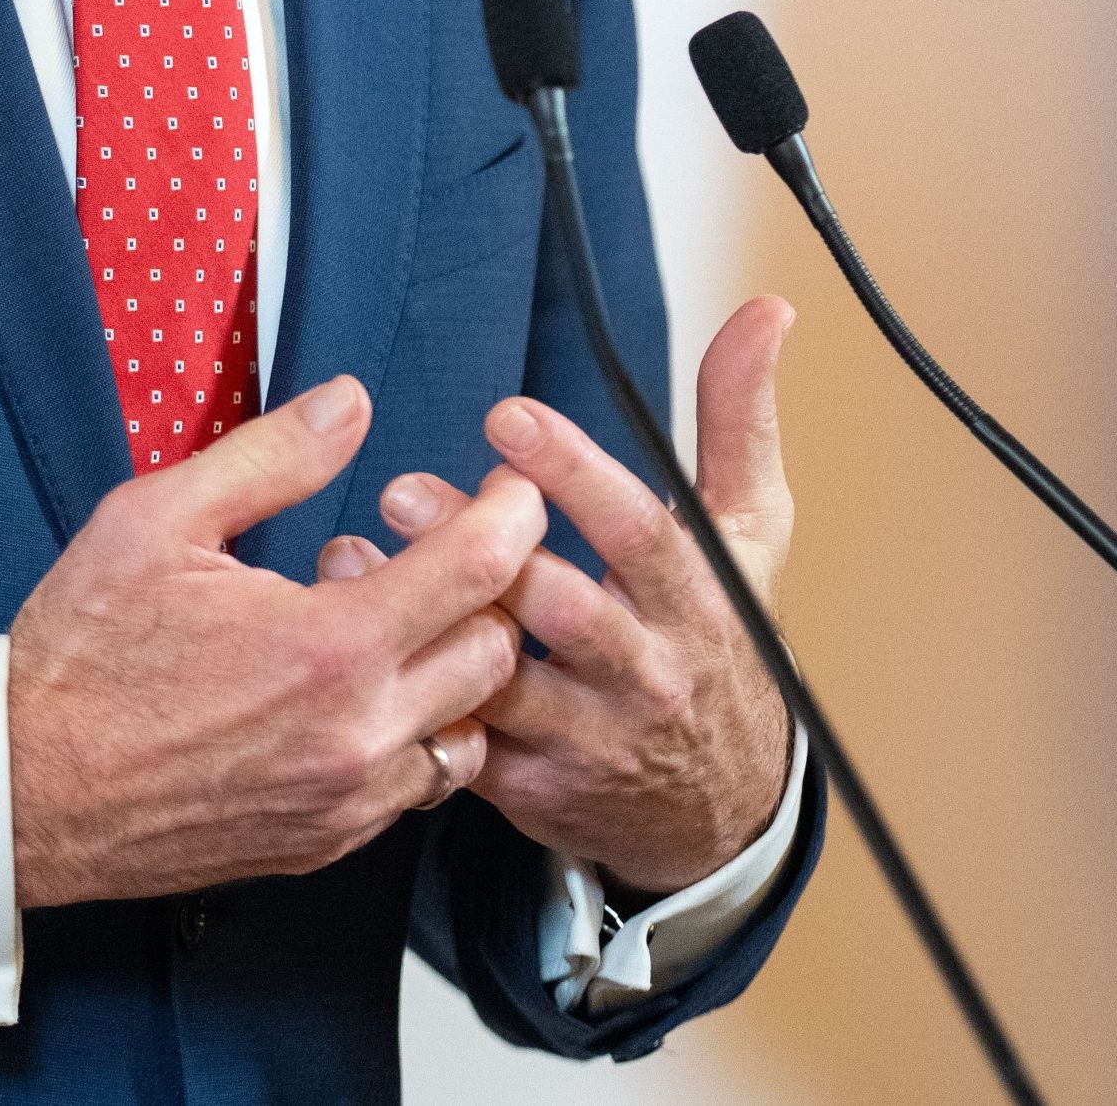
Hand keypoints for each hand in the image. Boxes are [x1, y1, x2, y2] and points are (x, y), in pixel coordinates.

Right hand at [5, 374, 547, 906]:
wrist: (25, 788)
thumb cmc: (81, 655)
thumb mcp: (158, 519)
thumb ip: (271, 457)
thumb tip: (349, 403)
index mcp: (328, 645)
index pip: (481, 568)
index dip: (513, 512)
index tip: (510, 486)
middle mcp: (357, 733)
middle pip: (497, 652)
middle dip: (487, 590)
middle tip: (437, 550)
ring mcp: (347, 800)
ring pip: (470, 729)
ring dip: (455, 671)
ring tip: (393, 626)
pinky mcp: (327, 843)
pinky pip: (418, 787)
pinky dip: (415, 734)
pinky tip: (357, 693)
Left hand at [320, 298, 796, 895]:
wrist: (724, 807)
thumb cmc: (724, 640)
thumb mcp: (750, 531)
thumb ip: (739, 416)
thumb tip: (766, 309)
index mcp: (693, 597)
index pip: (637, 529)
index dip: (573, 473)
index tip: (509, 418)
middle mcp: (644, 670)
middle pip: (559, 609)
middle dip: (479, 550)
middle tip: (400, 492)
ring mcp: (590, 736)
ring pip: (501, 681)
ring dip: (423, 620)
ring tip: (350, 558)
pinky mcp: (536, 789)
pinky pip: (466, 748)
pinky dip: (409, 700)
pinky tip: (354, 645)